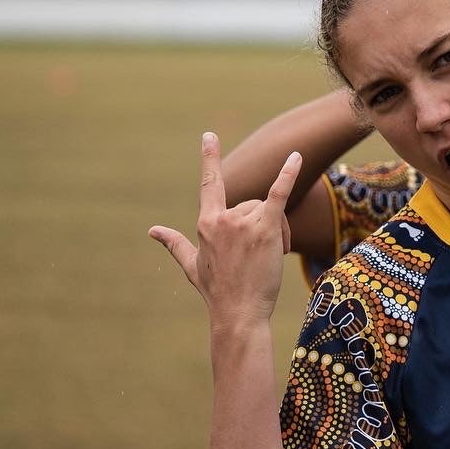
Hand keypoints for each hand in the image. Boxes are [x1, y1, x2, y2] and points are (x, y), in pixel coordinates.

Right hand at [149, 132, 300, 331]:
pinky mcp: (266, 228)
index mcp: (206, 223)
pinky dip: (288, 174)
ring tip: (270, 257)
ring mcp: (243, 222)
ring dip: (276, 231)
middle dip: (261, 226)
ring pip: (268, 210)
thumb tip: (153, 231)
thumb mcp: (191, 264)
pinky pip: (278, 194)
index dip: (210, 159)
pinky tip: (297, 157)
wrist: (238, 312)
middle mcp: (223, 219)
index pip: (209, 184)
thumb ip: (174, 243)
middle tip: (261, 256)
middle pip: (252, 204)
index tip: (209, 136)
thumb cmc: (217, 290)